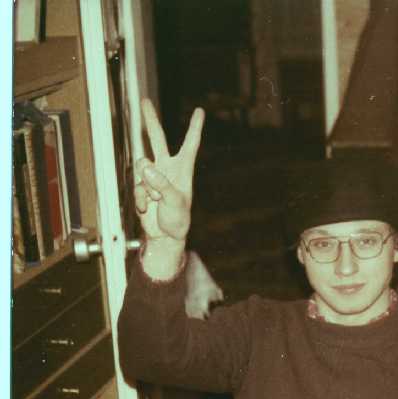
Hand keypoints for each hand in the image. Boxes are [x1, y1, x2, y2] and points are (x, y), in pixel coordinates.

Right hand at [134, 99, 203, 243]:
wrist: (165, 236)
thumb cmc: (178, 220)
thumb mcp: (175, 202)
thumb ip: (161, 184)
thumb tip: (147, 169)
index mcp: (183, 169)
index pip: (190, 144)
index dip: (195, 127)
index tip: (200, 111)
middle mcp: (168, 168)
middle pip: (157, 139)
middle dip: (150, 120)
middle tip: (144, 101)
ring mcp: (153, 176)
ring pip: (141, 165)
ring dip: (146, 185)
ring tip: (155, 200)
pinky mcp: (142, 186)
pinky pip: (136, 185)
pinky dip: (140, 198)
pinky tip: (148, 208)